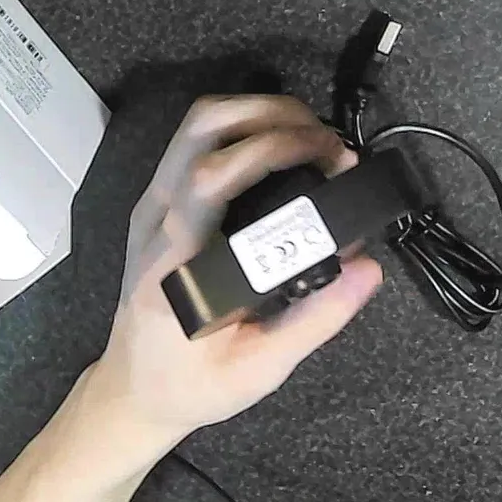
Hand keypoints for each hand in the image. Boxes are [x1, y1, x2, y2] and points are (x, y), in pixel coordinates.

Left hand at [96, 94, 383, 442]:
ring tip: (312, 135)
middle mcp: (157, 220)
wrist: (133, 390)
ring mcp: (152, 204)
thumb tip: (368, 269)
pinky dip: (245, 126)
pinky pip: (196, 141)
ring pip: (198, 124)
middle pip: (204, 128)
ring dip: (260, 111)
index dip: (273, 149)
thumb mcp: (258, 369)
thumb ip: (314, 320)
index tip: (331, 158)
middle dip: (276, 116)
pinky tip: (283, 146)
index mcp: (175, 262)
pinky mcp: (158, 201)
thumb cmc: (192, 384)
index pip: (212, 177)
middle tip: (331, 144)